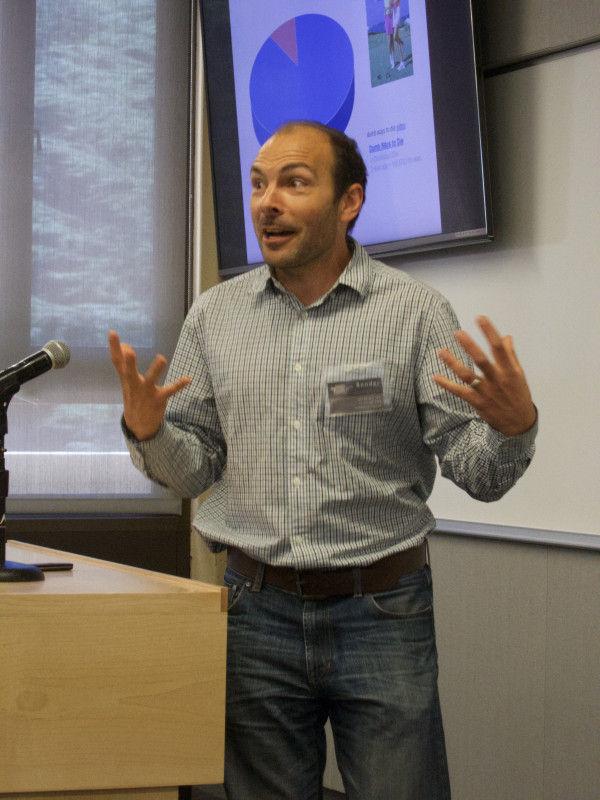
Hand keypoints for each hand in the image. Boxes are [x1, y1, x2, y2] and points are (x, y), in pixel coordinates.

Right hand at [109, 330, 190, 440]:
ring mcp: (146, 392)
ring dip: (156, 369)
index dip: (114, 347)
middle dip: (129, 361)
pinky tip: (188, 379)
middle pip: (129, 372)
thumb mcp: (126, 380)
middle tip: (129, 350)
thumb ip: (124, 363)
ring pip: (151, 379)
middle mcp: (134, 385)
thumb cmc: (133, 396)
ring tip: (162, 358)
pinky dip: (179, 384)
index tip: (112, 332)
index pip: (117, 361)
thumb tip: (124, 345)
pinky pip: (170, 390)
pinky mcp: (159, 399)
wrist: (139, 425)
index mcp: (126, 378)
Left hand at [433, 316, 535, 436]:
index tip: (480, 318)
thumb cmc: (518, 395)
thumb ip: (510, 355)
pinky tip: (436, 377)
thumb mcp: (519, 374)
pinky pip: (460, 392)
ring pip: (467, 376)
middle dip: (469, 346)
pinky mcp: (478, 402)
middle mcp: (497, 379)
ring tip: (441, 351)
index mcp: (509, 370)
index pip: (499, 347)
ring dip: (453, 363)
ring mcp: (486, 391)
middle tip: (457, 333)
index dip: (489, 332)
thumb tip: (506, 336)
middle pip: (482, 360)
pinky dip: (447, 385)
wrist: (518, 423)